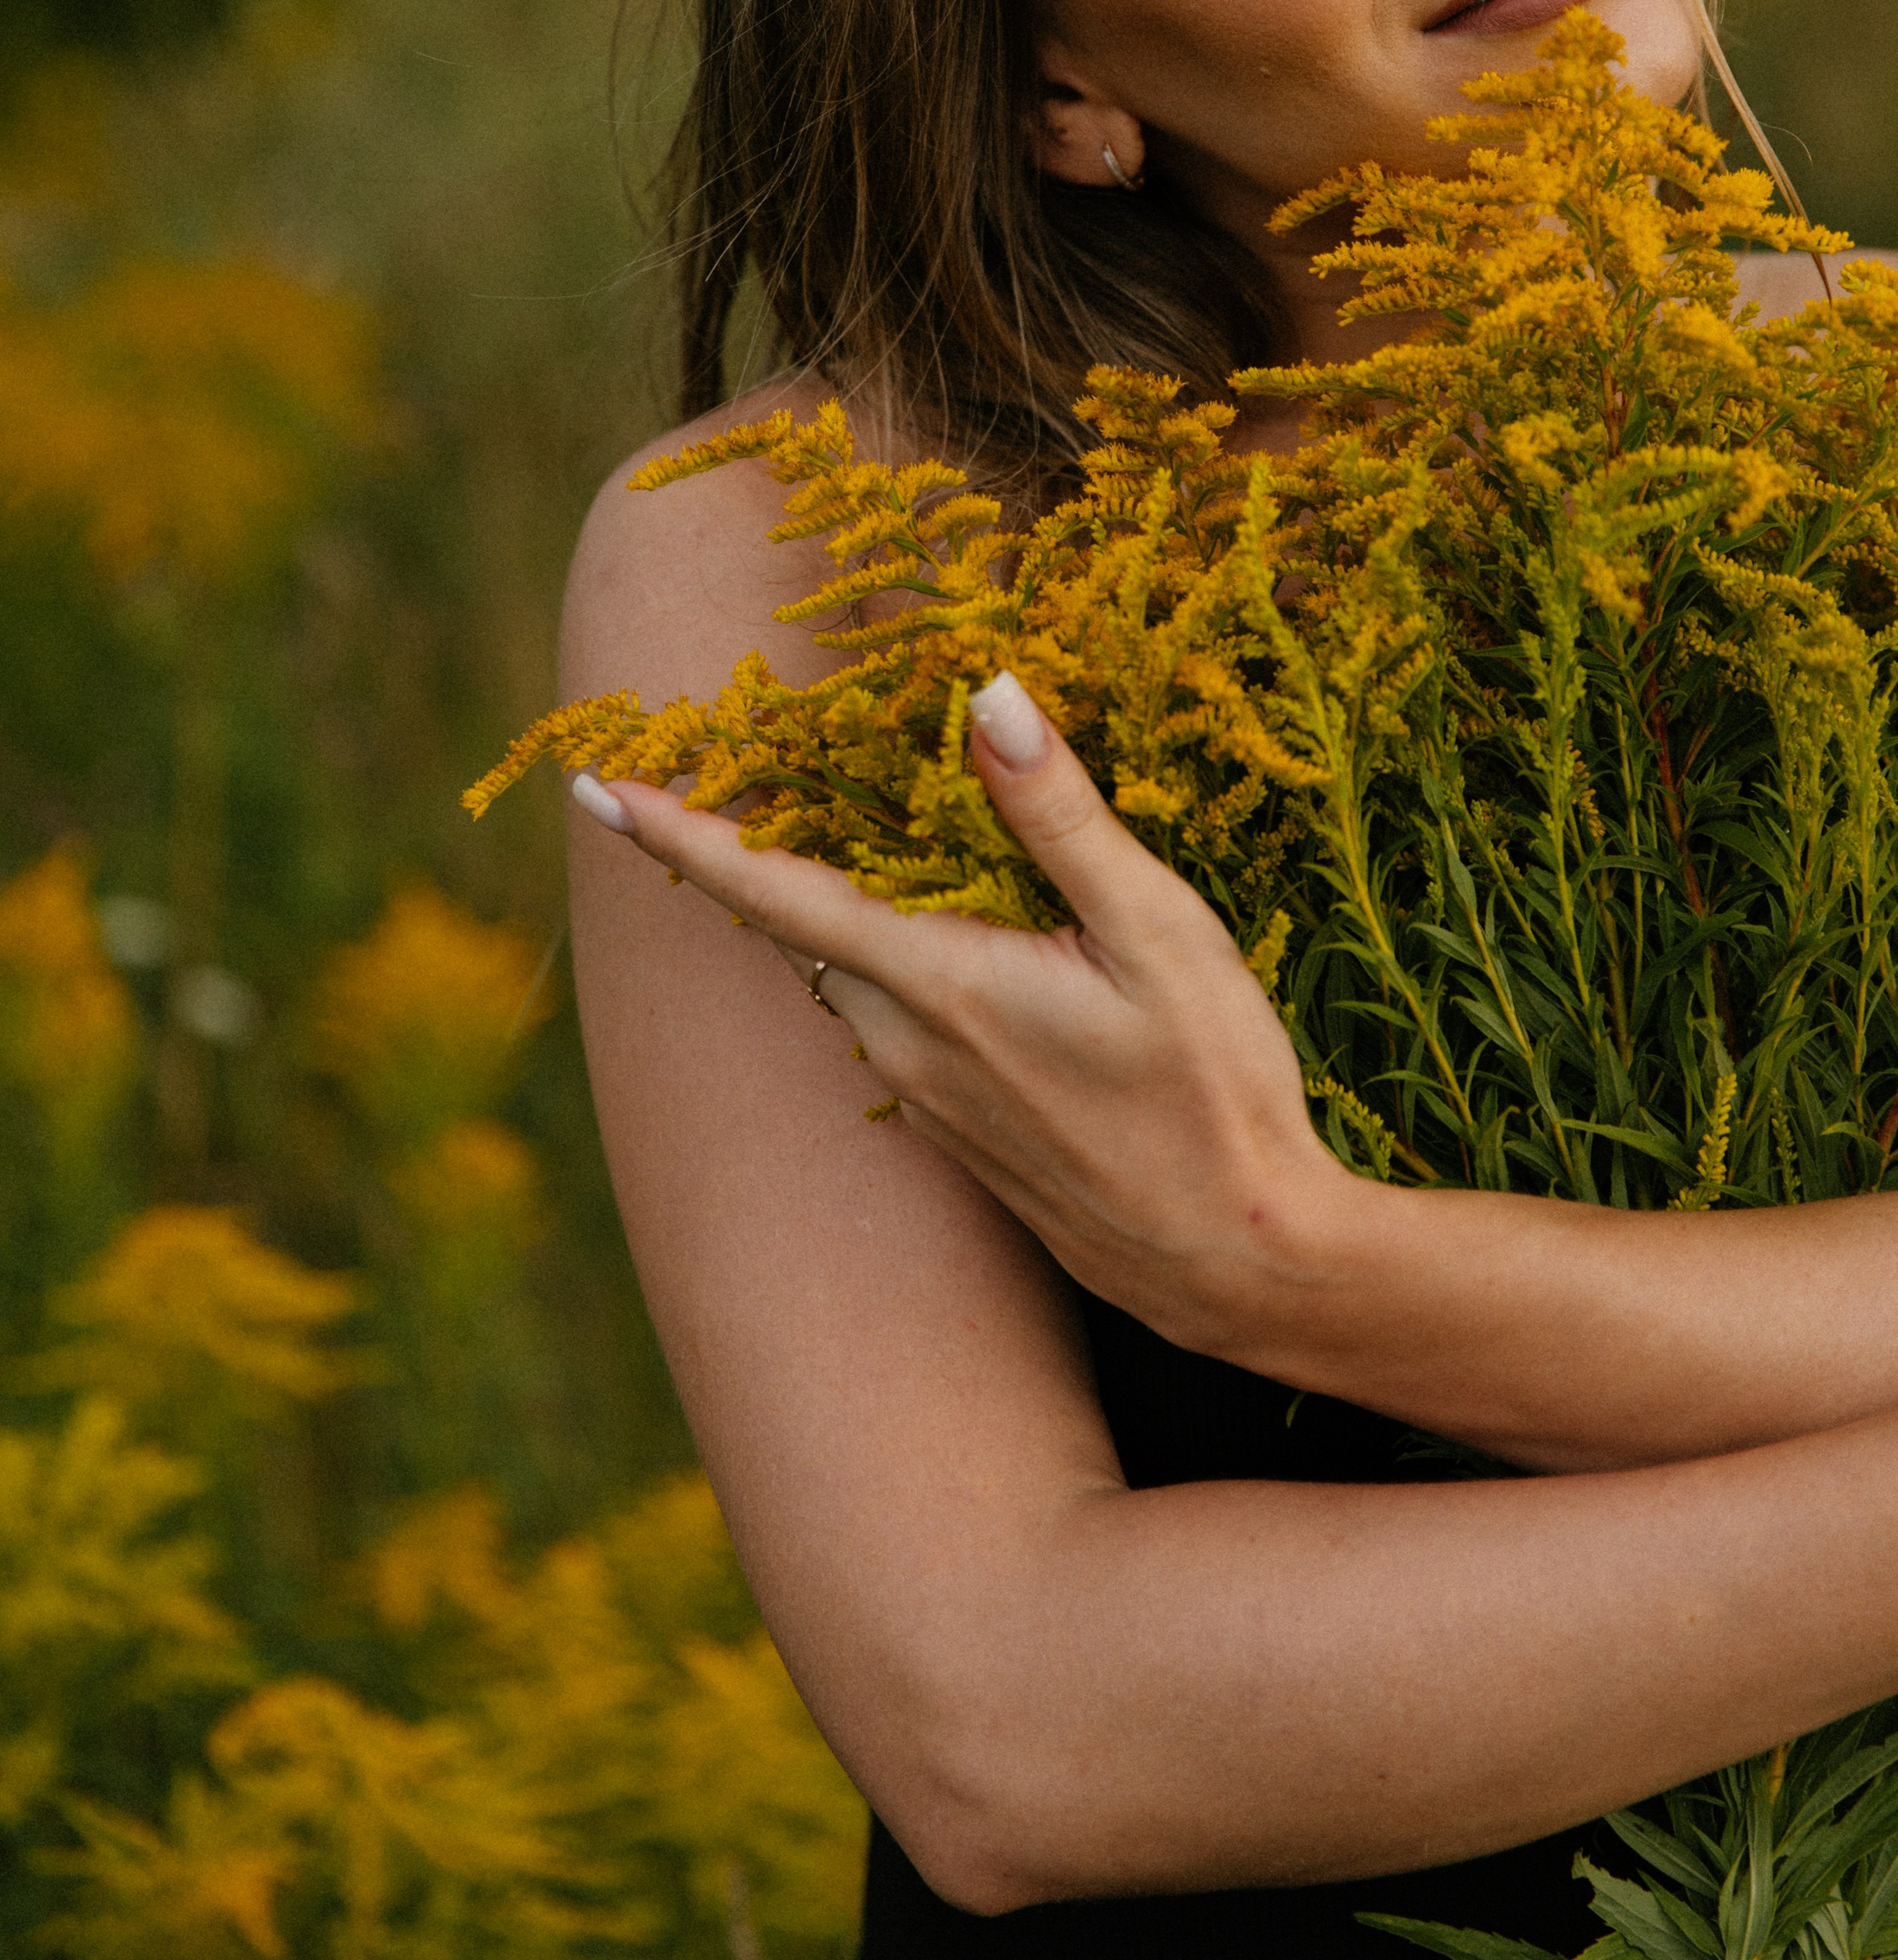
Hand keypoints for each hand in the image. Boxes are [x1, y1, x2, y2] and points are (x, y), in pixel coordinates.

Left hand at [570, 674, 1353, 1362]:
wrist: (1240, 1265)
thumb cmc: (1214, 1094)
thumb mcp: (1157, 933)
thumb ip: (1061, 817)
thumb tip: (988, 695)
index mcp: (937, 987)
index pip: (771, 894)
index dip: (680, 836)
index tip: (595, 789)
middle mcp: (904, 1048)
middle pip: (796, 928)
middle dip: (749, 853)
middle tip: (717, 772)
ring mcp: (928, 1101)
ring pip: (844, 977)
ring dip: (824, 908)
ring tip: (831, 829)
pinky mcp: (962, 1135)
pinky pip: (888, 1024)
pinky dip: (882, 963)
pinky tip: (937, 937)